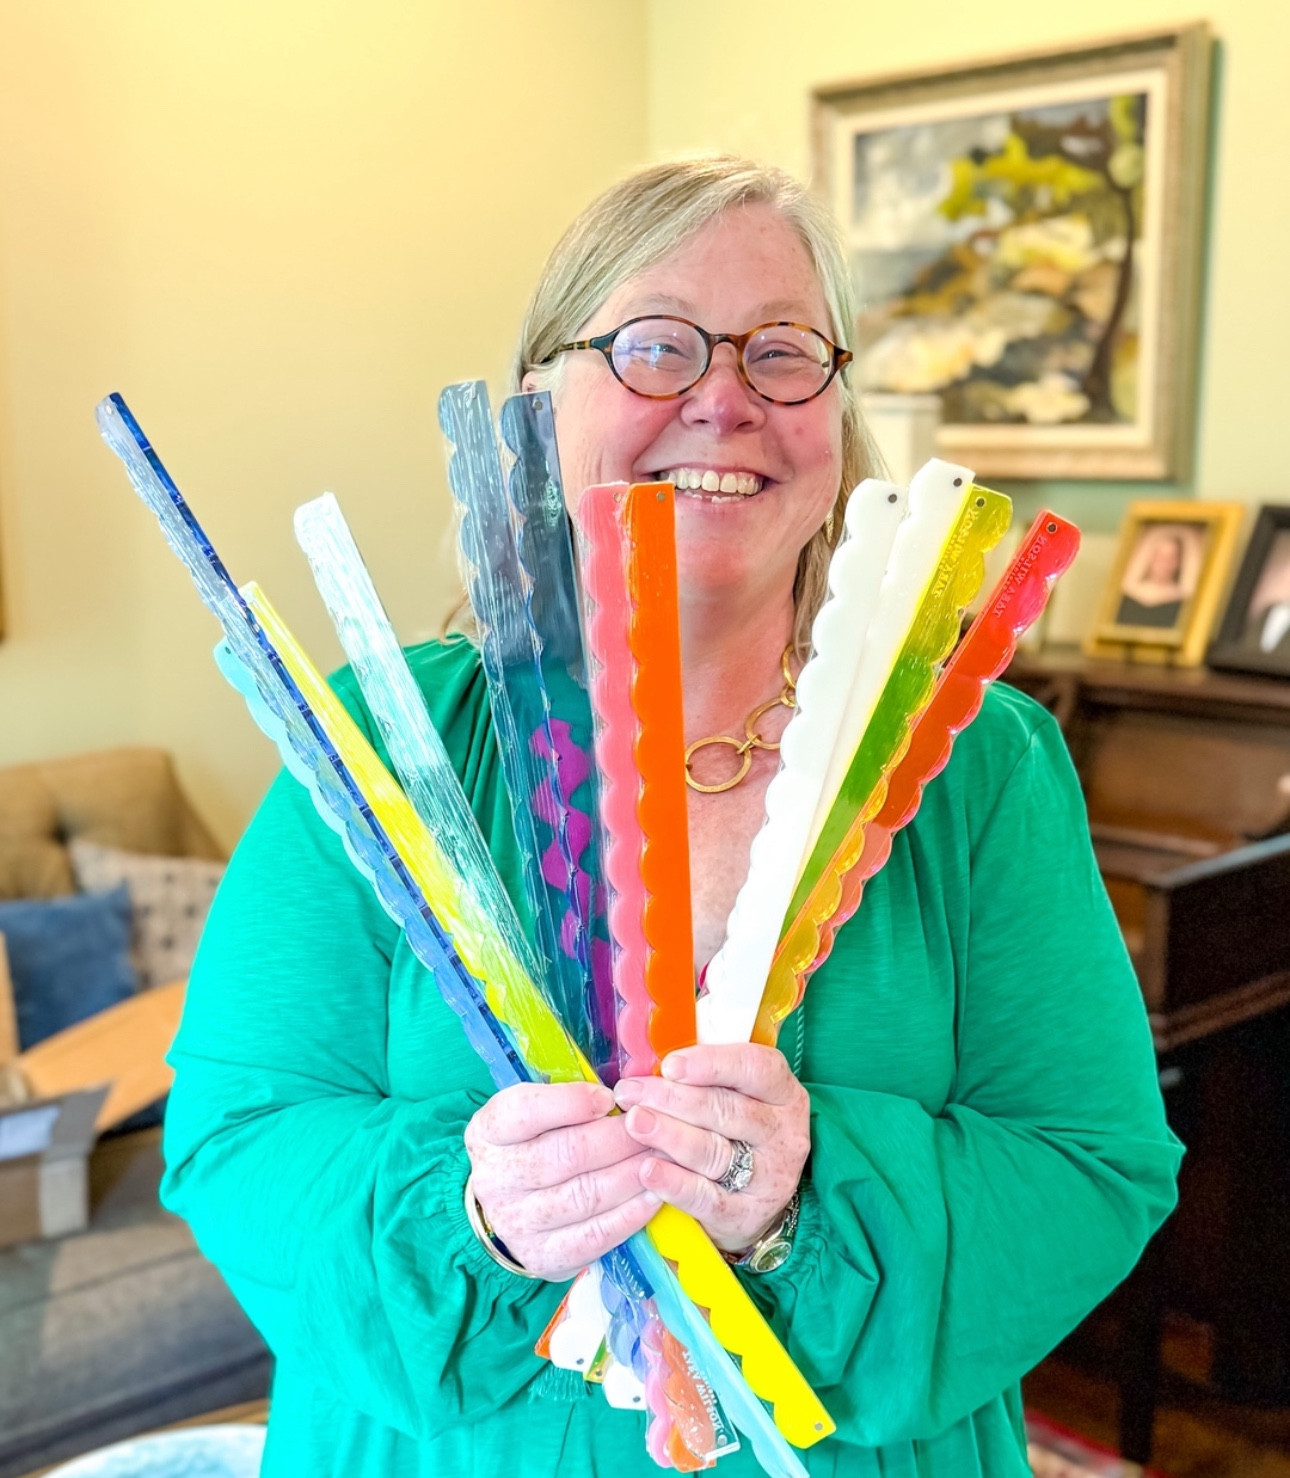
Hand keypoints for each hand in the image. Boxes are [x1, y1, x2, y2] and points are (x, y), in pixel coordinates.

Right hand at [464, 1081, 658, 1280]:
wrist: (508, 1210)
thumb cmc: (532, 1147)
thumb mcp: (531, 1115)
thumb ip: (564, 1099)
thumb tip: (620, 1091)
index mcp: (489, 1132)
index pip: (524, 1111)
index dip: (570, 1102)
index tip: (609, 1097)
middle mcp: (496, 1179)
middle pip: (566, 1154)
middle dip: (618, 1137)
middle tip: (652, 1126)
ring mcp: (518, 1223)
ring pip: (585, 1195)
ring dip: (632, 1174)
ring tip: (661, 1156)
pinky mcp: (544, 1256)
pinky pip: (595, 1235)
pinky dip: (630, 1215)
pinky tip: (653, 1195)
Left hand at [613, 1044, 809, 1253]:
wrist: (753, 1201)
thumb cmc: (734, 1132)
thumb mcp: (736, 1096)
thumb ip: (702, 1078)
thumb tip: (648, 1064)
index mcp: (783, 1092)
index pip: (754, 1067)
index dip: (711, 1063)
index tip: (669, 1065)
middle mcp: (783, 1133)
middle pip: (726, 1109)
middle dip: (672, 1098)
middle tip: (630, 1093)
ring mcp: (770, 1177)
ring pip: (714, 1152)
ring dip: (669, 1135)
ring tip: (634, 1123)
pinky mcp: (749, 1215)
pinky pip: (707, 1198)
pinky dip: (675, 1183)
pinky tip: (648, 1170)